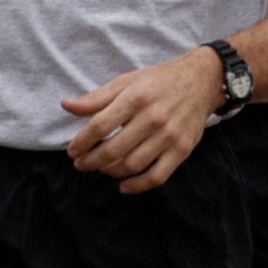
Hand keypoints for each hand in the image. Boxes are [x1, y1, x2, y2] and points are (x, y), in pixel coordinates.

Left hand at [63, 47, 219, 191]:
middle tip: (81, 164)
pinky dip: (138, 186)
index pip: (100, 125)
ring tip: (101, 168)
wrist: (201, 81)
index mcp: (135, 97)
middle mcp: (152, 117)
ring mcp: (169, 135)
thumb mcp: (126, 81)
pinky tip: (123, 186)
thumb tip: (66, 106)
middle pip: (114, 149)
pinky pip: (157, 176)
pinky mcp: (182, 149)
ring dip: (110, 171)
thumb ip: (96, 97)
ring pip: (132, 164)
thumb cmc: (158, 81)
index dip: (82, 142)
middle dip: (91, 161)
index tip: (72, 151)